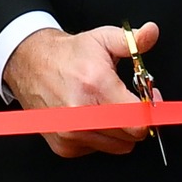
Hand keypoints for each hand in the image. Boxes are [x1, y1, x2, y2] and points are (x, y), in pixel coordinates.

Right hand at [1, 22, 159, 158]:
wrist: (30, 64)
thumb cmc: (67, 55)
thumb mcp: (102, 39)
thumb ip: (132, 40)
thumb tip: (151, 32)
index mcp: (96, 85)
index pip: (138, 120)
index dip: (150, 110)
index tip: (149, 100)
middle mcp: (82, 114)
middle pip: (132, 136)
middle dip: (136, 118)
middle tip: (129, 101)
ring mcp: (71, 133)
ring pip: (118, 146)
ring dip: (120, 130)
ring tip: (108, 107)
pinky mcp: (64, 146)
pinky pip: (99, 150)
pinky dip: (101, 137)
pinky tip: (92, 117)